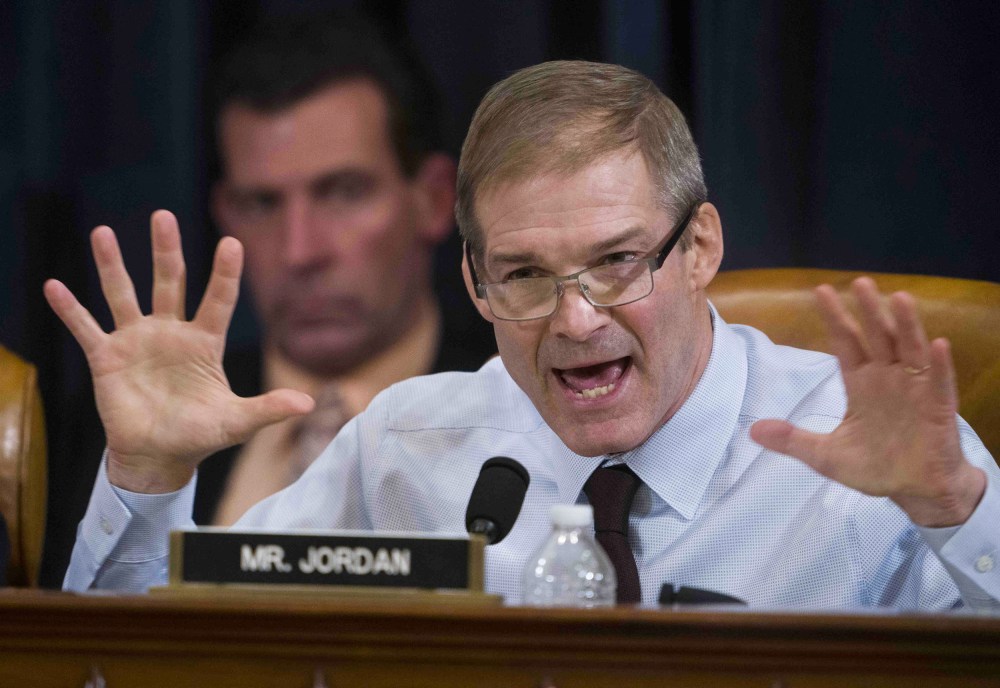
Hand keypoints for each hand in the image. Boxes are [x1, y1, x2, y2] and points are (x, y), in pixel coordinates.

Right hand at [44, 210, 313, 492]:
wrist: (159, 456)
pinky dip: (70, 309)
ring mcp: (137, 341)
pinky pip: (85, 328)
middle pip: (168, 282)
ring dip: (111, 265)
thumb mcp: (236, 423)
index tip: (232, 243)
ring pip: (123, 294)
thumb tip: (307, 405)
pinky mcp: (107, 358)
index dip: (225, 274)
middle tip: (164, 216)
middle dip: (166, 250)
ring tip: (102, 232)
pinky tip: (54, 285)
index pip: (218, 300)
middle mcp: (170, 333)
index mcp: (204, 343)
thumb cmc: (201, 435)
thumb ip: (267, 409)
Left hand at [750, 277, 985, 526]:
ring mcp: (915, 391)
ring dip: (906, 326)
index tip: (821, 291)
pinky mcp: (938, 409)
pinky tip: (938, 344)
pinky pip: (940, 383)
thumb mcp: (825, 456)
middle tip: (859, 282)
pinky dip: (939, 365)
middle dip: (868, 311)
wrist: (915, 491)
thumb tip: (753, 430)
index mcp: (860, 384)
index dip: (835, 318)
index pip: (846, 343)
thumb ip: (793, 440)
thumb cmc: (875, 467)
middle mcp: (888, 379)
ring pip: (909, 351)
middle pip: (877, 338)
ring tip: (900, 298)